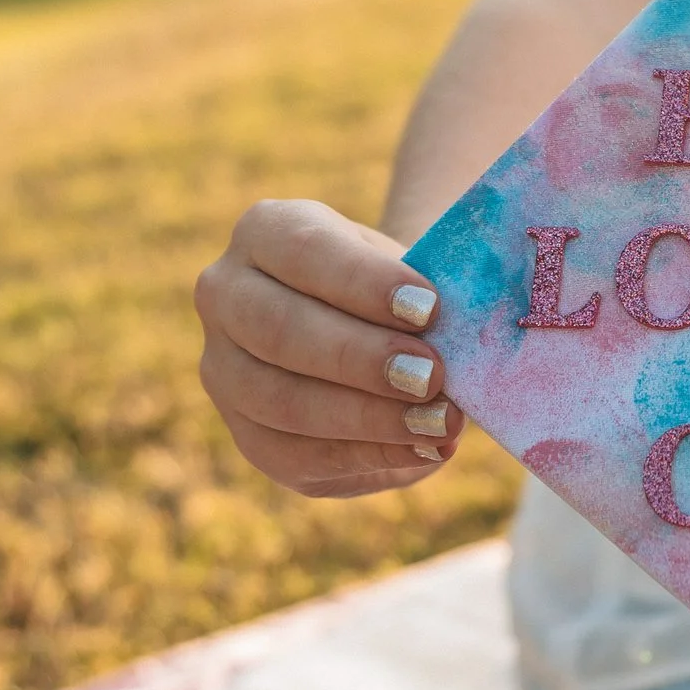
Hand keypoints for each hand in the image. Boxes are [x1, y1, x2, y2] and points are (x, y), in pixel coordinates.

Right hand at [194, 199, 466, 496]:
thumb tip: (466, 342)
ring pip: (281, 400)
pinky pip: (294, 456)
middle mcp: (226, 296)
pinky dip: (366, 457)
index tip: (430, 308)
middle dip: (362, 358)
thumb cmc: (397, 286)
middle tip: (432, 376)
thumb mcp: (408, 268)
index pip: (304, 251)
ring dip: (367, 418)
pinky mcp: (246, 435)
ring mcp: (224, 369)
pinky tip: (423, 450)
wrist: (372, 326)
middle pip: (279, 330)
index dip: (364, 283)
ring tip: (439, 422)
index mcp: (264, 231)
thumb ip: (426, 296)